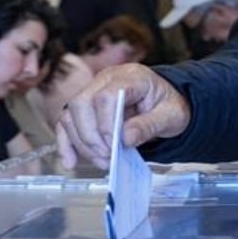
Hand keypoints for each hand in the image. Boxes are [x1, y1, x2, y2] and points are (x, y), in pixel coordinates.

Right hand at [54, 64, 189, 169]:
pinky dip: (66, 143)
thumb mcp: (171, 115)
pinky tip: (70, 161)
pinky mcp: (85, 106)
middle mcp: (106, 79)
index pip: (106, 96)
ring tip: (102, 162)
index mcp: (131, 77)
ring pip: (70, 114)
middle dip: (91, 137)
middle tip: (108, 158)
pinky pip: (66, 122)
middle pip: (81, 103)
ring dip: (82, 143)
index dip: (106, 124)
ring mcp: (92, 90)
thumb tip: (125, 138)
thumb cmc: (169, 104)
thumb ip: (149, 125)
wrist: (167, 100)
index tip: (116, 146)